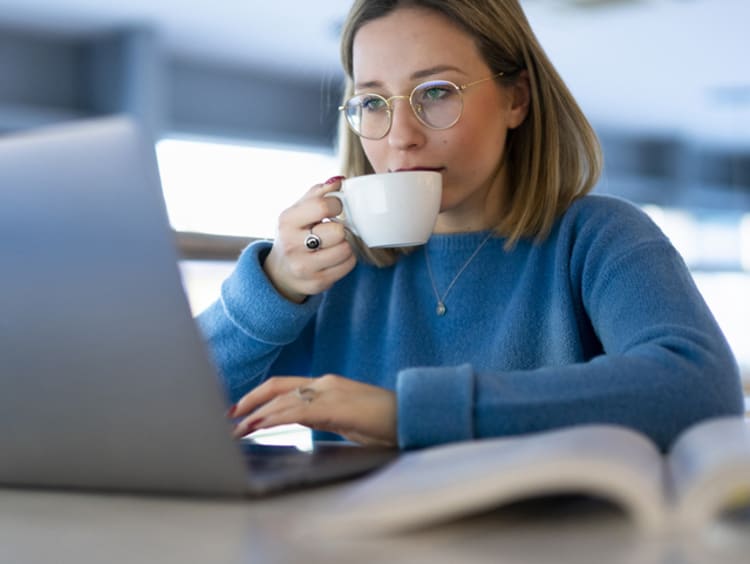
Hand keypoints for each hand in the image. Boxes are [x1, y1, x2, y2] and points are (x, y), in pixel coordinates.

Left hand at [229, 375, 397, 447]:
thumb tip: (301, 422)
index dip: (259, 395)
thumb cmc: (384, 422)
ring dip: (256, 414)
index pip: (284, 386)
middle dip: (249, 401)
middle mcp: (325, 383)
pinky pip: (297, 411)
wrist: (412, 417)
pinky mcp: (336, 407)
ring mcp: (331, 392)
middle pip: (277, 387)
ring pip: (283, 399)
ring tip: (237, 429)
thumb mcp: (346, 419)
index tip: (239, 409)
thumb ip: (322, 416)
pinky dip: (274, 418)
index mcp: (327, 385)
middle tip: (229, 417)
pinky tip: (260, 427)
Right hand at [263, 176, 355, 302]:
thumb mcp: (297, 211)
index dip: (336, 204)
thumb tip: (339, 180)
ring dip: (344, 244)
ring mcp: (304, 267)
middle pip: (338, 231)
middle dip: (339, 229)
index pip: (323, 206)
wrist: (280, 273)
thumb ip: (318, 193)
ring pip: (346, 249)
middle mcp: (292, 245)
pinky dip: (346, 259)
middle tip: (331, 231)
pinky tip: (334, 257)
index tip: (333, 209)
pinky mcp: (317, 283)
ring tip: (333, 244)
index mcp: (287, 221)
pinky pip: (348, 265)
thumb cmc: (294, 235)